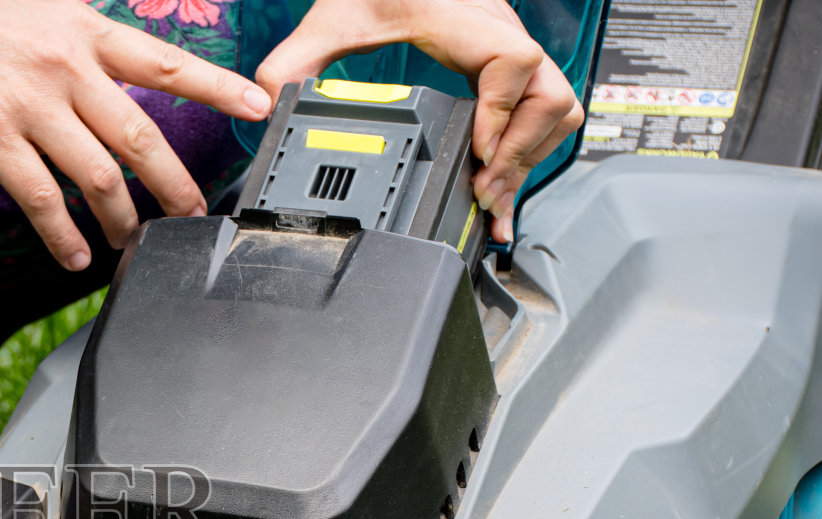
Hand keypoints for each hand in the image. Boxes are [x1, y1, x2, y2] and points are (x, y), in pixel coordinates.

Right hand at [0, 0, 273, 269]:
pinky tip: (73, 256)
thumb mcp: (40, 6)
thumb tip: (115, 68)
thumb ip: (83, 38)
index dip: (220, 86)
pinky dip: (61, 235)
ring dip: (120, 218)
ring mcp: (29, 105)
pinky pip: (37, 197)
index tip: (261, 106)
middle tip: (196, 215)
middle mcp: (67, 69)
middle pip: (142, 136)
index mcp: (85, 31)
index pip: (167, 63)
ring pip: (96, 176)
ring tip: (130, 242)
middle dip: (177, 184)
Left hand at [255, 0, 583, 240]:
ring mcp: (510, 46)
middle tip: (482, 194)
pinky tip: (502, 180)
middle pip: (550, 98)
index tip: (476, 155)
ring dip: (530, 155)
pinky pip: (541, 108)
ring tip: (493, 197)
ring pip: (556, 107)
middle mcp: (498, 32)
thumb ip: (293, 61)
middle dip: (520, 154)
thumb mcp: (330, 18)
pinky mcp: (509, 63)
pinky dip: (528, 147)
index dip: (501, 115)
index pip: (512, 64)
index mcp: (461, 19)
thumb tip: (265, 105)